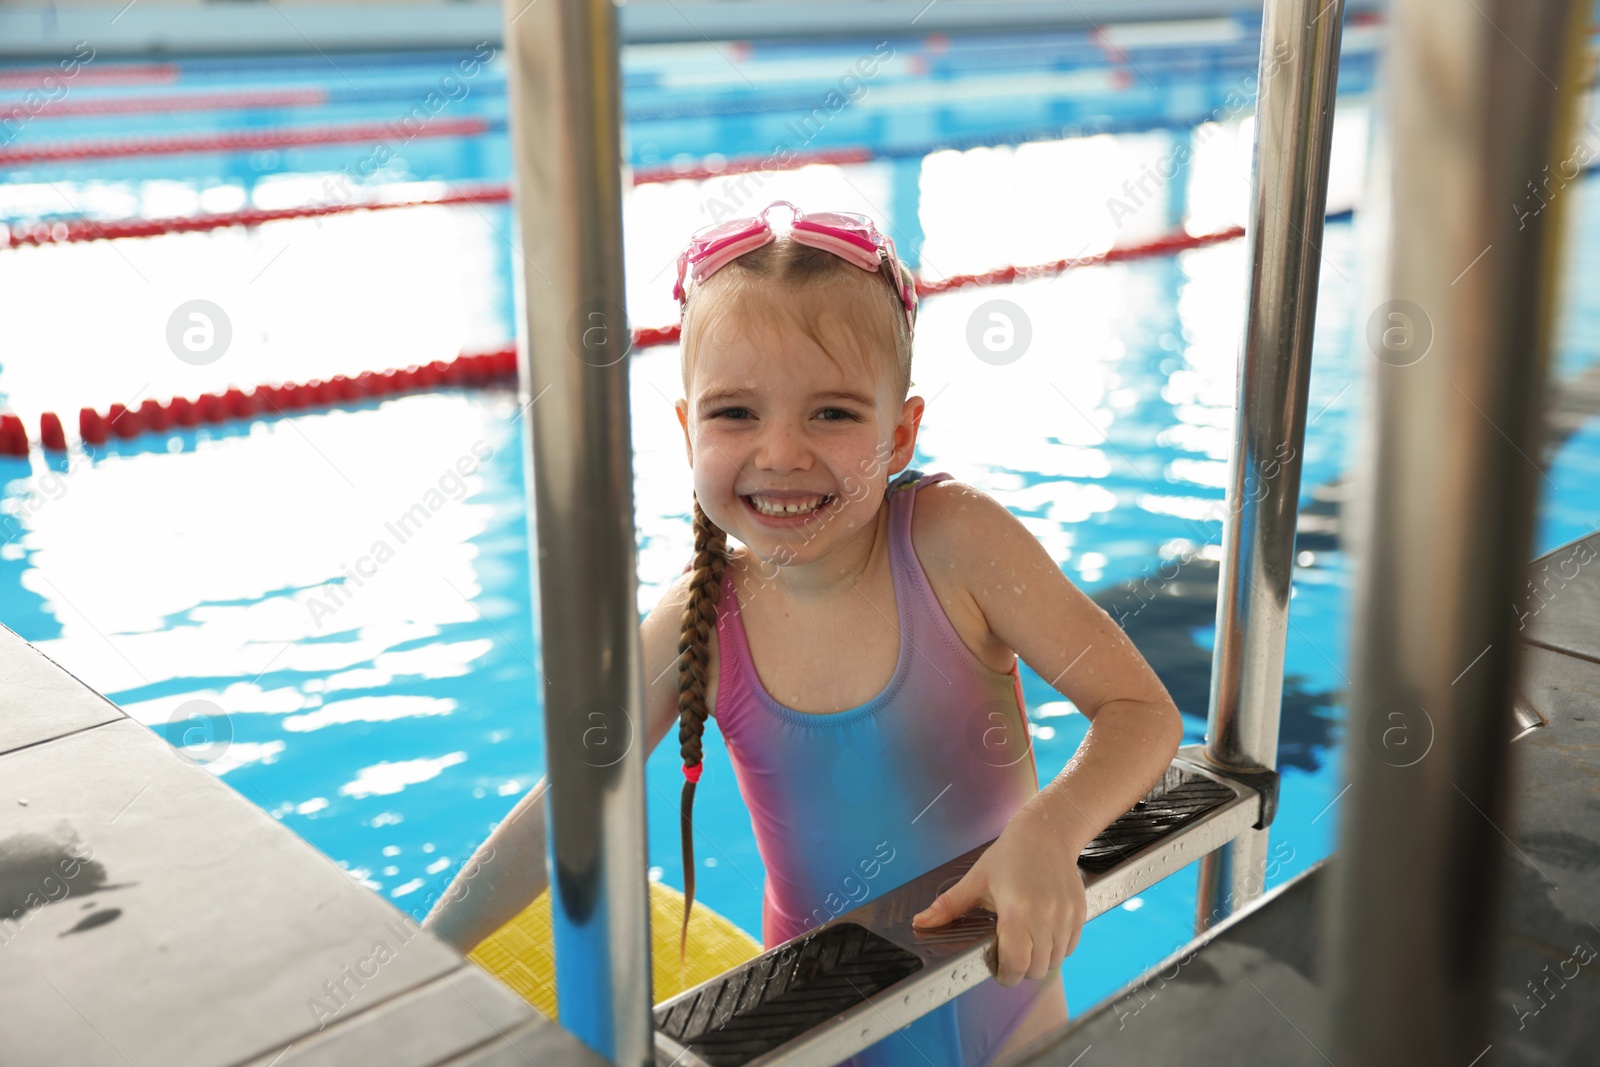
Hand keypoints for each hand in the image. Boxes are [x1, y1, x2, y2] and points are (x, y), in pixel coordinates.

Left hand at [909, 811, 1086, 986]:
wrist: (1046, 833)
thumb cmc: (1010, 855)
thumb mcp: (976, 879)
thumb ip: (949, 906)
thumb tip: (919, 923)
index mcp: (1018, 910)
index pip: (1017, 963)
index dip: (1007, 975)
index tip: (999, 972)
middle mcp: (1046, 916)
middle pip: (1037, 968)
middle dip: (1021, 970)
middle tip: (1009, 959)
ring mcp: (1066, 916)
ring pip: (1055, 960)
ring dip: (1040, 961)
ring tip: (1025, 944)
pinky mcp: (1079, 913)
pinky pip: (1070, 947)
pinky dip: (1057, 949)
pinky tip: (1042, 935)